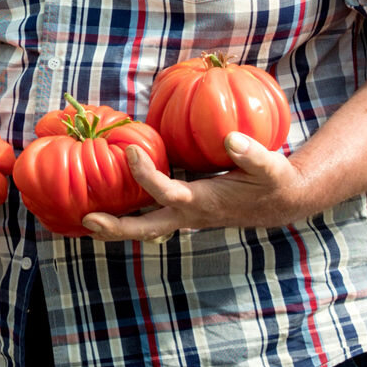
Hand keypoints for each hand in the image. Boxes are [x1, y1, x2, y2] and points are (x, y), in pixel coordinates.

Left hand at [81, 133, 309, 241]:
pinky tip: (112, 199)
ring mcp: (186, 215)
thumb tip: (231, 138)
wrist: (281, 200)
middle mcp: (190, 213)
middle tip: (86, 221)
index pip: (168, 193)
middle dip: (117, 227)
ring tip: (85, 218)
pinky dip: (131, 211)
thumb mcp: (270, 166)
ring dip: (118, 224)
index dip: (146, 175)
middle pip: (146, 228)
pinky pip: (152, 214)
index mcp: (204, 202)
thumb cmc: (274, 180)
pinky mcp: (185, 209)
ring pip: (146, 226)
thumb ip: (252, 153)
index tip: (129, 151)